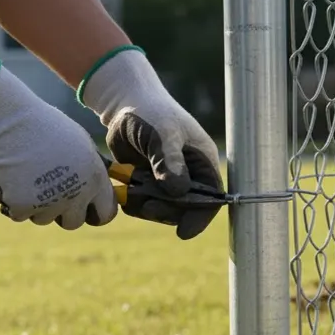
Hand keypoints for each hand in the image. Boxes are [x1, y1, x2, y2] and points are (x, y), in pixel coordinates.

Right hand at [0, 61, 117, 229]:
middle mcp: (77, 195)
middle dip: (61, 212)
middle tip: (49, 195)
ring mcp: (50, 203)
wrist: (6, 119)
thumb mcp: (80, 144)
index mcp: (95, 179)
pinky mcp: (23, 208)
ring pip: (44, 219)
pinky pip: (19, 214)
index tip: (84, 210)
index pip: (105, 213)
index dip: (94, 212)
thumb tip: (100, 187)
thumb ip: (91, 170)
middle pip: (73, 222)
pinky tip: (10, 179)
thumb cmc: (42, 126)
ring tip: (27, 177)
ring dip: (35, 205)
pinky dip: (13, 201)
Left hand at [78, 46, 222, 239]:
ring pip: (164, 208)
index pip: (211, 198)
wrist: (123, 102)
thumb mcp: (163, 134)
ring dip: (149, 208)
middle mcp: (189, 175)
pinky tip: (124, 194)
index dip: (200, 217)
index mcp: (202, 163)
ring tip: (132, 197)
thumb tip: (178, 191)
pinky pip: (146, 202)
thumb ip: (169, 162)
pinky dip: (135, 203)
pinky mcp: (149, 181)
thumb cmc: (151, 112)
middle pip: (186, 209)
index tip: (184, 232)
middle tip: (148, 207)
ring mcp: (168, 180)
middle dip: (168, 212)